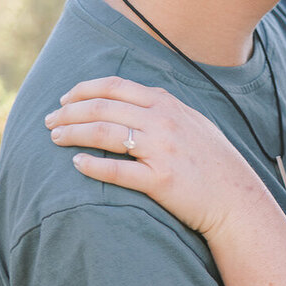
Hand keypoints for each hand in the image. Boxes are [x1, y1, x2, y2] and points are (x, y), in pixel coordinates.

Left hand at [45, 76, 262, 237]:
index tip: (64, 100)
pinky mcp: (161, 180)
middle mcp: (163, 121)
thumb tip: (131, 99)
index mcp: (167, 104)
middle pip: (102, 108)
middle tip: (49, 121)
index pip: (115, 86)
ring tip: (55, 138)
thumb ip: (163, 108)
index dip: (84, 90)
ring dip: (73, 133)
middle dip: (69, 112)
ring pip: (104, 134)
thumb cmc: (213, 162)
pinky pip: (118, 170)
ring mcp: (162, 150)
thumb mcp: (193, 122)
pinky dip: (93, 165)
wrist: (236, 199)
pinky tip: (77, 164)